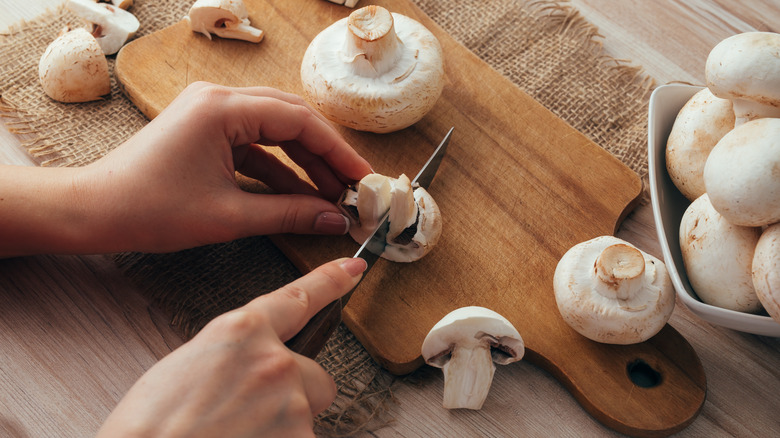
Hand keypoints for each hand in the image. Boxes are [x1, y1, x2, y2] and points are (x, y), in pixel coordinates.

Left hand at [0, 82, 371, 255]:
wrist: (94, 211)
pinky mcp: (206, 131)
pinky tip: (299, 196)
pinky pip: (253, 145)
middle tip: (351, 188)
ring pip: (274, 132)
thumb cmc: (150, 209)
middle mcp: (219, 100)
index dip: (336, 151)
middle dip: (324, 155)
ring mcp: (211, 113)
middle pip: (291, 119)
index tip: (360, 179)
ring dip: (303, 164)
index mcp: (223, 110)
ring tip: (331, 196)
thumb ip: (289, 214)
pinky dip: (277, 170)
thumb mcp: (229, 216)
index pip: (299, 121)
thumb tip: (333, 219)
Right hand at [96, 257, 366, 437]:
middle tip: (251, 415)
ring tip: (235, 436)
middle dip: (295, 393)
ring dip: (283, 427)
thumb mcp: (187, 367)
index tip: (353, 270)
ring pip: (307, 414)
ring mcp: (291, 404)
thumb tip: (250, 371)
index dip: (330, 281)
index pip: (297, 299)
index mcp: (240, 332)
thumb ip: (234, 357)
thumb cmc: (151, 425)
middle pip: (315, 375)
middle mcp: (274, 362)